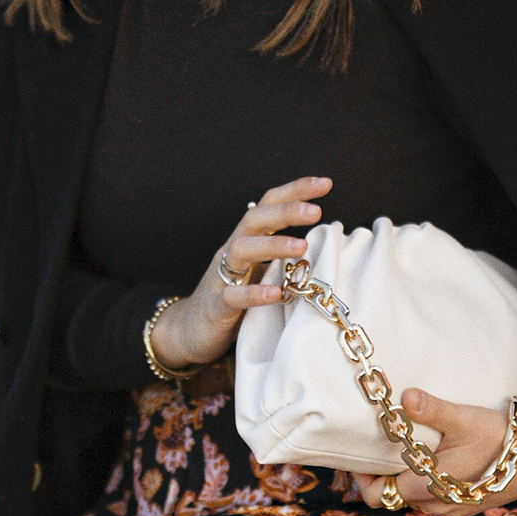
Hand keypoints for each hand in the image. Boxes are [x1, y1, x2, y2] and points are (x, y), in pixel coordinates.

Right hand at [149, 177, 332, 374]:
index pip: (268, 205)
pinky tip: (275, 293)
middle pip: (255, 219)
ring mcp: (221, 278)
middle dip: (286, 211)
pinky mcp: (216, 307)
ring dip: (273, 245)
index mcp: (247, 240)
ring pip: (242, 249)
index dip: (295, 191)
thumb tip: (325, 248)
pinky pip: (232, 296)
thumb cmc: (233, 300)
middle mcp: (232, 252)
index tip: (326, 182)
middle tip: (316, 210)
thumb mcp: (260, 273)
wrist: (190, 333)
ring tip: (302, 246)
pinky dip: (254, 293)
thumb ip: (284, 258)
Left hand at [356, 392, 516, 515]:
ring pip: (412, 503)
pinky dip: (425, 488)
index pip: (376, 495)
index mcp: (425, 488)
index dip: (360, 479)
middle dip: (380, 479)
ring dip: (403, 483)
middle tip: (375, 454)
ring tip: (402, 457)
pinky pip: (433, 503)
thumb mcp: (464, 419)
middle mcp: (435, 506)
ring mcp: (452, 510)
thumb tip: (405, 397)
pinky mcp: (467, 507)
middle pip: (391, 499)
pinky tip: (432, 465)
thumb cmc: (499, 439)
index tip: (356, 457)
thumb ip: (432, 409)